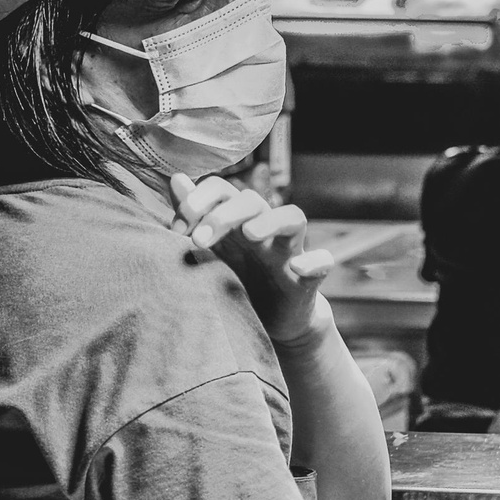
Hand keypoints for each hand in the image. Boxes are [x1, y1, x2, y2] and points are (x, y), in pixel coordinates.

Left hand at [168, 172, 335, 340]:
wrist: (271, 320)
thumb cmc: (240, 278)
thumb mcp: (214, 247)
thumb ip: (196, 215)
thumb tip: (177, 179)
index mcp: (237, 221)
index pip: (222, 190)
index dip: (198, 201)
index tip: (177, 229)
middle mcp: (265, 229)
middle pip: (252, 201)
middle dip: (224, 215)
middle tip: (199, 240)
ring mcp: (289, 251)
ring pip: (293, 218)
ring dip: (271, 222)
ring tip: (249, 235)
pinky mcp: (307, 279)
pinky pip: (323, 261)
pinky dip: (314, 261)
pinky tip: (298, 267)